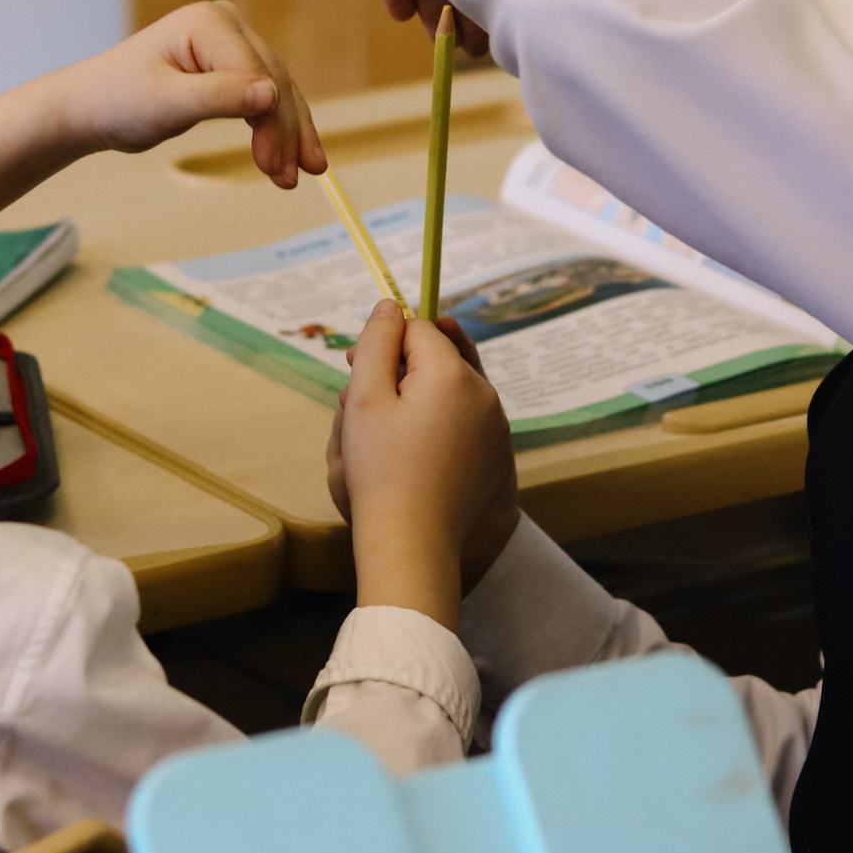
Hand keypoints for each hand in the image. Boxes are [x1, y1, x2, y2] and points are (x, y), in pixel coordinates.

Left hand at [60, 0, 324, 187]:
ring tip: (303, 173)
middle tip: (291, 179)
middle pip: (274, 81)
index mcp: (209, 22)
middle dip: (286, 132)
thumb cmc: (118, 100)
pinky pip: (263, 97)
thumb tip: (273, 94)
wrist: (91, 107)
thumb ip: (219, 97)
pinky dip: (276, 127)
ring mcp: (228, 44)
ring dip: (289, 133)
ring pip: (276, 91)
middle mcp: (225, 25)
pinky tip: (290, 155)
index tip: (273, 166)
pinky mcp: (227, 66)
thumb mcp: (166, 103)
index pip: (256, 73)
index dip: (271, 121)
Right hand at [323, 301, 518, 629]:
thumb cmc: (381, 472)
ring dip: (419, 398)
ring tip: (383, 430)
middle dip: (402, 368)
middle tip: (363, 396)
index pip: (419, 329)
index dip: (385, 341)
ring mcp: (497, 429)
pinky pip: (467, 425)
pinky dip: (440, 428)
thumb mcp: (365, 399)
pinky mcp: (498, 459)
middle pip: (441, 359)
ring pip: (453, 393)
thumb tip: (389, 307)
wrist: (414, 545)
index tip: (354, 365)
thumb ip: (376, 344)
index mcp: (454, 374)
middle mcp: (485, 395)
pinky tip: (413, 455)